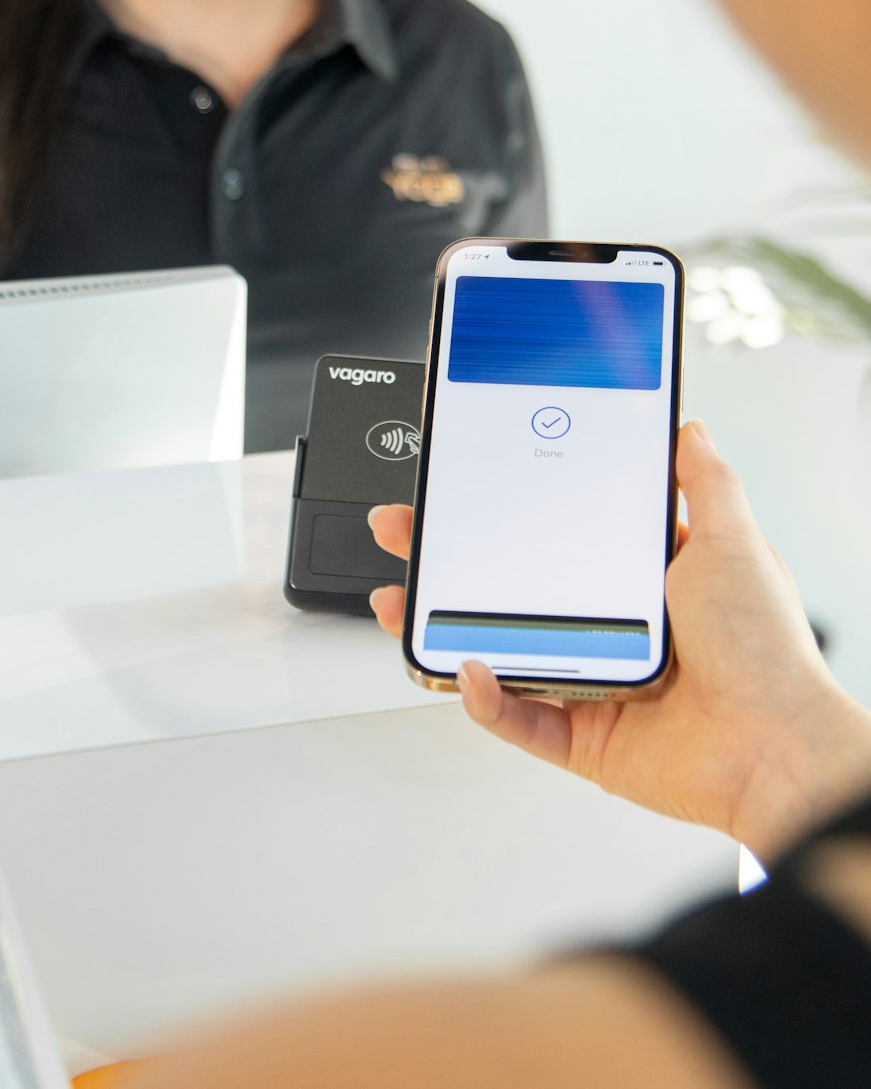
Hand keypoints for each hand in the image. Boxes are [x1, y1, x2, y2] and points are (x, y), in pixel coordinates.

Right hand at [370, 421, 870, 865]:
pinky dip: (486, 698)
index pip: (558, 532)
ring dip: (445, 625)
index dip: (508, 509)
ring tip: (404, 600)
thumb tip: (689, 430)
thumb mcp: (733, 542)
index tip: (467, 486)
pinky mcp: (585, 737)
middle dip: (452, 559)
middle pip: (514, 587)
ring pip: (501, 650)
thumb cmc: (766, 650)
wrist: (777, 749)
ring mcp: (594, 680)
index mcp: (643, 580)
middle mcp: (614, 628)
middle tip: (409, 532)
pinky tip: (470, 668)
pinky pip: (518, 717)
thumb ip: (705, 482)